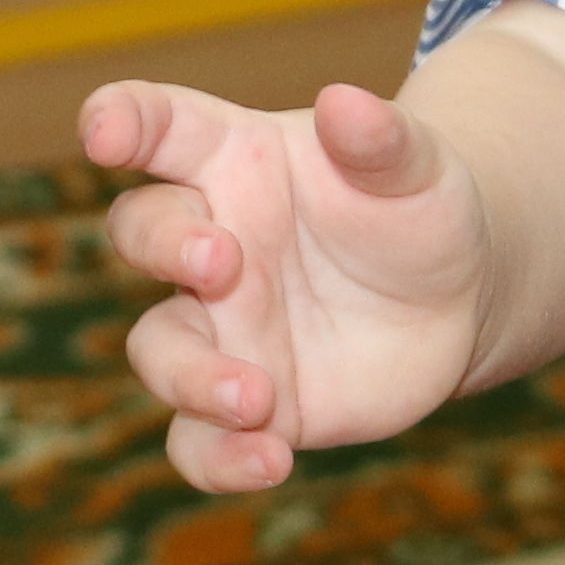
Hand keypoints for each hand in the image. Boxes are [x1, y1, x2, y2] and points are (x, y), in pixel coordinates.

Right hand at [85, 79, 502, 497]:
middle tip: (222, 263)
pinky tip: (269, 463)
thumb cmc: (421, 211)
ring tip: (257, 395)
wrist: (459, 300)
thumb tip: (345, 101)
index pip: (159, 125)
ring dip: (192, 374)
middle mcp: (210, 241)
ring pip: (159, 350)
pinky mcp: (240, 405)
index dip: (121, 120)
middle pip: (142, 232)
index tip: (104, 131)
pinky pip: (197, 442)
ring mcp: (218, 327)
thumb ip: (381, 141)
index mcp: (235, 160)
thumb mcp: (420, 168)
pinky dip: (219, 459)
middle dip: (165, 245)